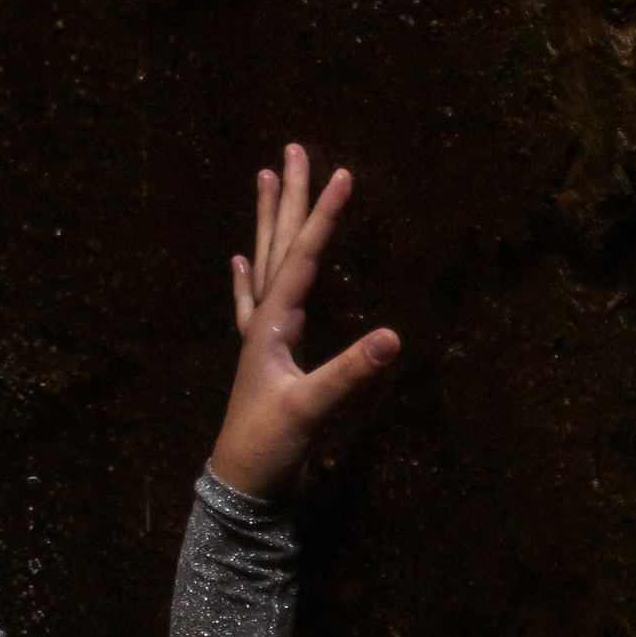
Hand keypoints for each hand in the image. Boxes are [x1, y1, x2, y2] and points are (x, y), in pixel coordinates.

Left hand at [207, 144, 398, 500]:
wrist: (240, 487)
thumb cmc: (270, 448)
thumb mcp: (311, 410)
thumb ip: (350, 373)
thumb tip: (394, 336)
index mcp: (273, 325)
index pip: (302, 258)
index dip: (325, 216)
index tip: (343, 171)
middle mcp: (263, 322)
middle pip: (278, 246)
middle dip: (290, 198)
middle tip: (293, 149)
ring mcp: (260, 339)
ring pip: (266, 264)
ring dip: (269, 222)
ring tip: (266, 178)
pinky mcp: (263, 360)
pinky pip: (254, 305)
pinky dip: (250, 278)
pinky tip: (241, 261)